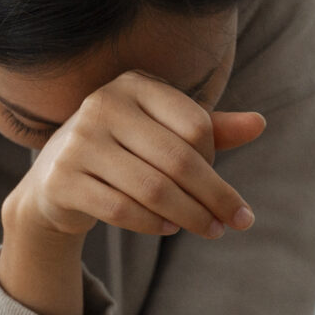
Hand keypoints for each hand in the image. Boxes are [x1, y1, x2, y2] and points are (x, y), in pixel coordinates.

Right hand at [0, 72, 265, 314]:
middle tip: (238, 222)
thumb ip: (210, 128)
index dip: (215, 160)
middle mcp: (102, 105)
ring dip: (190, 216)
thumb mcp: (164, 133)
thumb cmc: (122, 151)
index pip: (195, 125)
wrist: (54, 181)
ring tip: (209, 230)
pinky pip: (121, 209)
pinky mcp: (61, 179)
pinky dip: (152, 224)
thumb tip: (260, 124)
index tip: (219, 184)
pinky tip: (169, 229)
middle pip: (178, 160)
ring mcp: (78, 142)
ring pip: (152, 189)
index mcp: (133, 85)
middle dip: (214, 197)